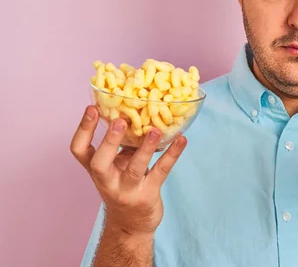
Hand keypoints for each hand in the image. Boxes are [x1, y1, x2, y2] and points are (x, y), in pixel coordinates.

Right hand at [70, 105, 186, 234]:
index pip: (79, 150)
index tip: (92, 108)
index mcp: (97, 170)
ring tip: (155, 130)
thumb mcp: (117, 166)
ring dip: (145, 148)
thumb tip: (136, 113)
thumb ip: (123, 145)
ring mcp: (127, 190)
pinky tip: (182, 140)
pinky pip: (160, 172)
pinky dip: (172, 154)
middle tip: (119, 121)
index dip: (83, 130)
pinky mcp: (147, 196)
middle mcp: (107, 181)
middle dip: (109, 142)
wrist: (131, 224)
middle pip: (99, 163)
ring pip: (134, 168)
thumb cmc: (124, 186)